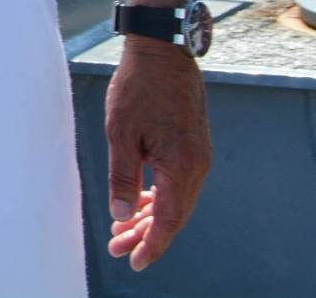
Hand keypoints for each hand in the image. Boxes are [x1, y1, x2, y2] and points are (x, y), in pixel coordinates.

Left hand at [104, 39, 209, 270]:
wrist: (162, 52)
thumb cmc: (137, 89)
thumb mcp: (120, 133)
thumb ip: (123, 177)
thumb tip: (122, 215)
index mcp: (182, 167)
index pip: (169, 220)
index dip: (152, 245)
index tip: (134, 262)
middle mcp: (197, 166)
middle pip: (174, 214)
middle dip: (146, 235)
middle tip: (117, 249)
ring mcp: (198, 156)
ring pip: (176, 199)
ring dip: (151, 216)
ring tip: (122, 231)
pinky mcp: (192, 146)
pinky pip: (177, 182)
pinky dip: (159, 196)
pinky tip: (139, 203)